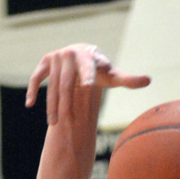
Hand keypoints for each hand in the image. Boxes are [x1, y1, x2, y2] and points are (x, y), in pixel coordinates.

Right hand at [25, 44, 149, 125]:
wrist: (82, 56)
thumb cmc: (100, 70)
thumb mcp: (113, 76)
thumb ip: (129, 80)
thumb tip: (149, 80)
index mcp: (88, 57)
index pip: (88, 71)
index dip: (88, 78)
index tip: (88, 87)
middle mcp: (71, 54)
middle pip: (67, 83)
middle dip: (66, 104)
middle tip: (66, 122)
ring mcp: (56, 58)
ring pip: (52, 84)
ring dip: (51, 104)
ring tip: (53, 124)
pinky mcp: (45, 62)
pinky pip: (36, 76)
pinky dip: (32, 89)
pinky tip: (30, 105)